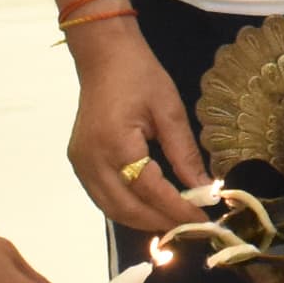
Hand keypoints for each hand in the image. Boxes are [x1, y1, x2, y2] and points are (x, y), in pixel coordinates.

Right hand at [67, 20, 208, 234]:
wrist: (103, 56)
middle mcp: (92, 159)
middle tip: (191, 226)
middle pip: (126, 208)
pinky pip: (102, 197)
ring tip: (174, 221)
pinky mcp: (79, 162)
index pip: (150, 190)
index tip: (202, 219)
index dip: (177, 208)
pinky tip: (149, 207)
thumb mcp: (169, 109)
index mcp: (116, 143)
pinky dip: (126, 208)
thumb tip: (204, 187)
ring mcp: (81, 163)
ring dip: (142, 220)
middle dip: (160, 222)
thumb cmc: (139, 74)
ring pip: (111, 209)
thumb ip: (184, 152)